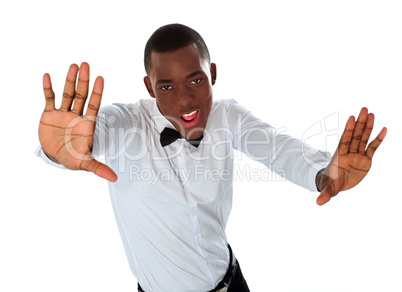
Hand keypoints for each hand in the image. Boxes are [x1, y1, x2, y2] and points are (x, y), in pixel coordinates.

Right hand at [38, 62, 116, 181]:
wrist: (55, 156)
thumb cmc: (72, 158)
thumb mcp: (84, 163)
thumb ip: (98, 168)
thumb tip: (114, 178)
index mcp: (87, 124)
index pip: (94, 105)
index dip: (98, 93)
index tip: (101, 78)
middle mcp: (76, 115)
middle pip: (81, 96)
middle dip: (83, 82)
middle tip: (86, 65)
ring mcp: (63, 113)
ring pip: (66, 94)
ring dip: (69, 81)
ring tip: (73, 66)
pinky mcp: (49, 114)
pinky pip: (49, 99)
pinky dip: (48, 89)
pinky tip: (47, 76)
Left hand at [316, 107, 386, 204]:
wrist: (337, 183)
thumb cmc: (331, 183)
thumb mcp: (329, 188)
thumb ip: (325, 194)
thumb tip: (318, 203)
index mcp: (340, 156)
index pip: (344, 141)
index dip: (348, 130)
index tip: (351, 118)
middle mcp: (349, 153)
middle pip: (355, 136)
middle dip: (359, 124)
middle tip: (363, 109)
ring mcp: (358, 155)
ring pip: (363, 139)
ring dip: (368, 127)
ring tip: (371, 114)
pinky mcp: (366, 160)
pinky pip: (373, 148)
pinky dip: (378, 140)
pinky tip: (384, 129)